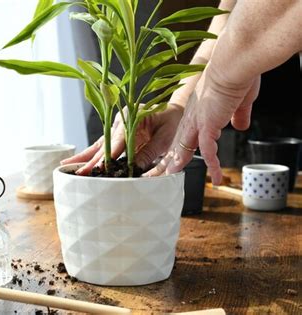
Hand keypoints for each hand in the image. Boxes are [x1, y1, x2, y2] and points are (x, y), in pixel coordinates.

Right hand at [61, 104, 183, 174]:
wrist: (173, 111)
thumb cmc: (172, 121)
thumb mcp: (165, 137)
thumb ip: (149, 152)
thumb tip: (134, 168)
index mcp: (132, 115)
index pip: (118, 139)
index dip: (109, 155)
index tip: (101, 168)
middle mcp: (119, 119)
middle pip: (103, 143)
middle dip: (91, 160)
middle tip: (80, 173)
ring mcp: (115, 126)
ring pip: (97, 145)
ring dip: (84, 158)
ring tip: (67, 166)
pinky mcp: (115, 133)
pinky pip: (101, 146)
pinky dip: (90, 155)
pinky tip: (78, 162)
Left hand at [145, 68, 260, 183]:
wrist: (233, 64)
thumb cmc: (237, 74)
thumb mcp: (239, 100)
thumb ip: (239, 114)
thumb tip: (241, 127)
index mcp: (199, 109)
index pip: (186, 131)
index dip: (182, 143)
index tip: (178, 152)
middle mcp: (194, 117)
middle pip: (178, 141)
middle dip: (171, 157)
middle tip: (163, 169)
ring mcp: (198, 122)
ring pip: (184, 147)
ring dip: (178, 163)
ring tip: (172, 175)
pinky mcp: (208, 126)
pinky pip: (209, 152)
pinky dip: (213, 166)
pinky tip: (216, 178)